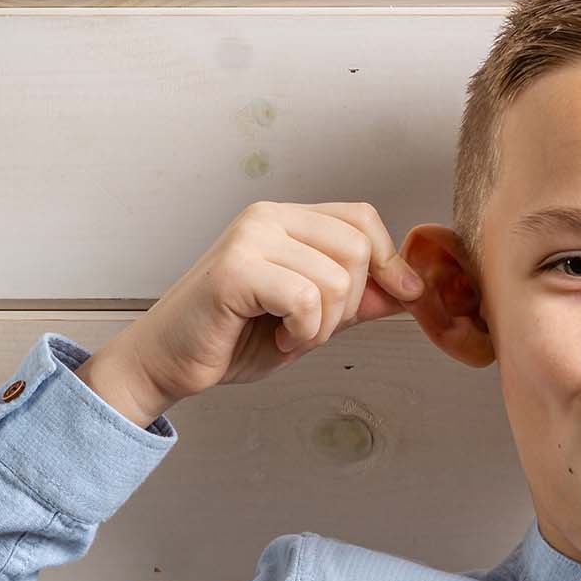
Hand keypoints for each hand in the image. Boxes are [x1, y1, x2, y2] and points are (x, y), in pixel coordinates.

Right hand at [112, 200, 427, 405]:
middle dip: (350, 304)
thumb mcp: (311, 319)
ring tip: (288, 335)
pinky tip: (276, 339)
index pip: (361, 219)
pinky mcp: (236, 270)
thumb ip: (356, 300)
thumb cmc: (233, 339)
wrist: (169, 363)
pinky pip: (306, 298)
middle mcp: (266, 217)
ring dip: (323, 326)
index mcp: (285, 219)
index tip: (402, 298)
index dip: (391, 261)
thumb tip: (411, 288)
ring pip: (337, 278)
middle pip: (358, 247)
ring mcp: (250, 238)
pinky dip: (302, 332)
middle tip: (312, 329)